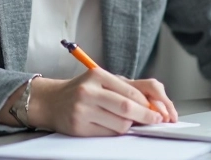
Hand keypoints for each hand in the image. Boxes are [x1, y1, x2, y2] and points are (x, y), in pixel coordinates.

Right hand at [28, 69, 169, 135]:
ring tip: (125, 120)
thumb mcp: (102, 80)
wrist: (51, 101)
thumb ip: (126, 88)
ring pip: (119, 124)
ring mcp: (82, 110)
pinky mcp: (79, 127)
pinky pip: (107, 134)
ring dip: (129, 125)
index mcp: (98, 75)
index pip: (131, 91)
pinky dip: (115, 131)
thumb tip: (152, 103)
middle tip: (155, 120)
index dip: (148, 104)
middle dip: (146, 116)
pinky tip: (111, 125)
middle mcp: (89, 91)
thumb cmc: (82, 90)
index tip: (159, 111)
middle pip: (127, 108)